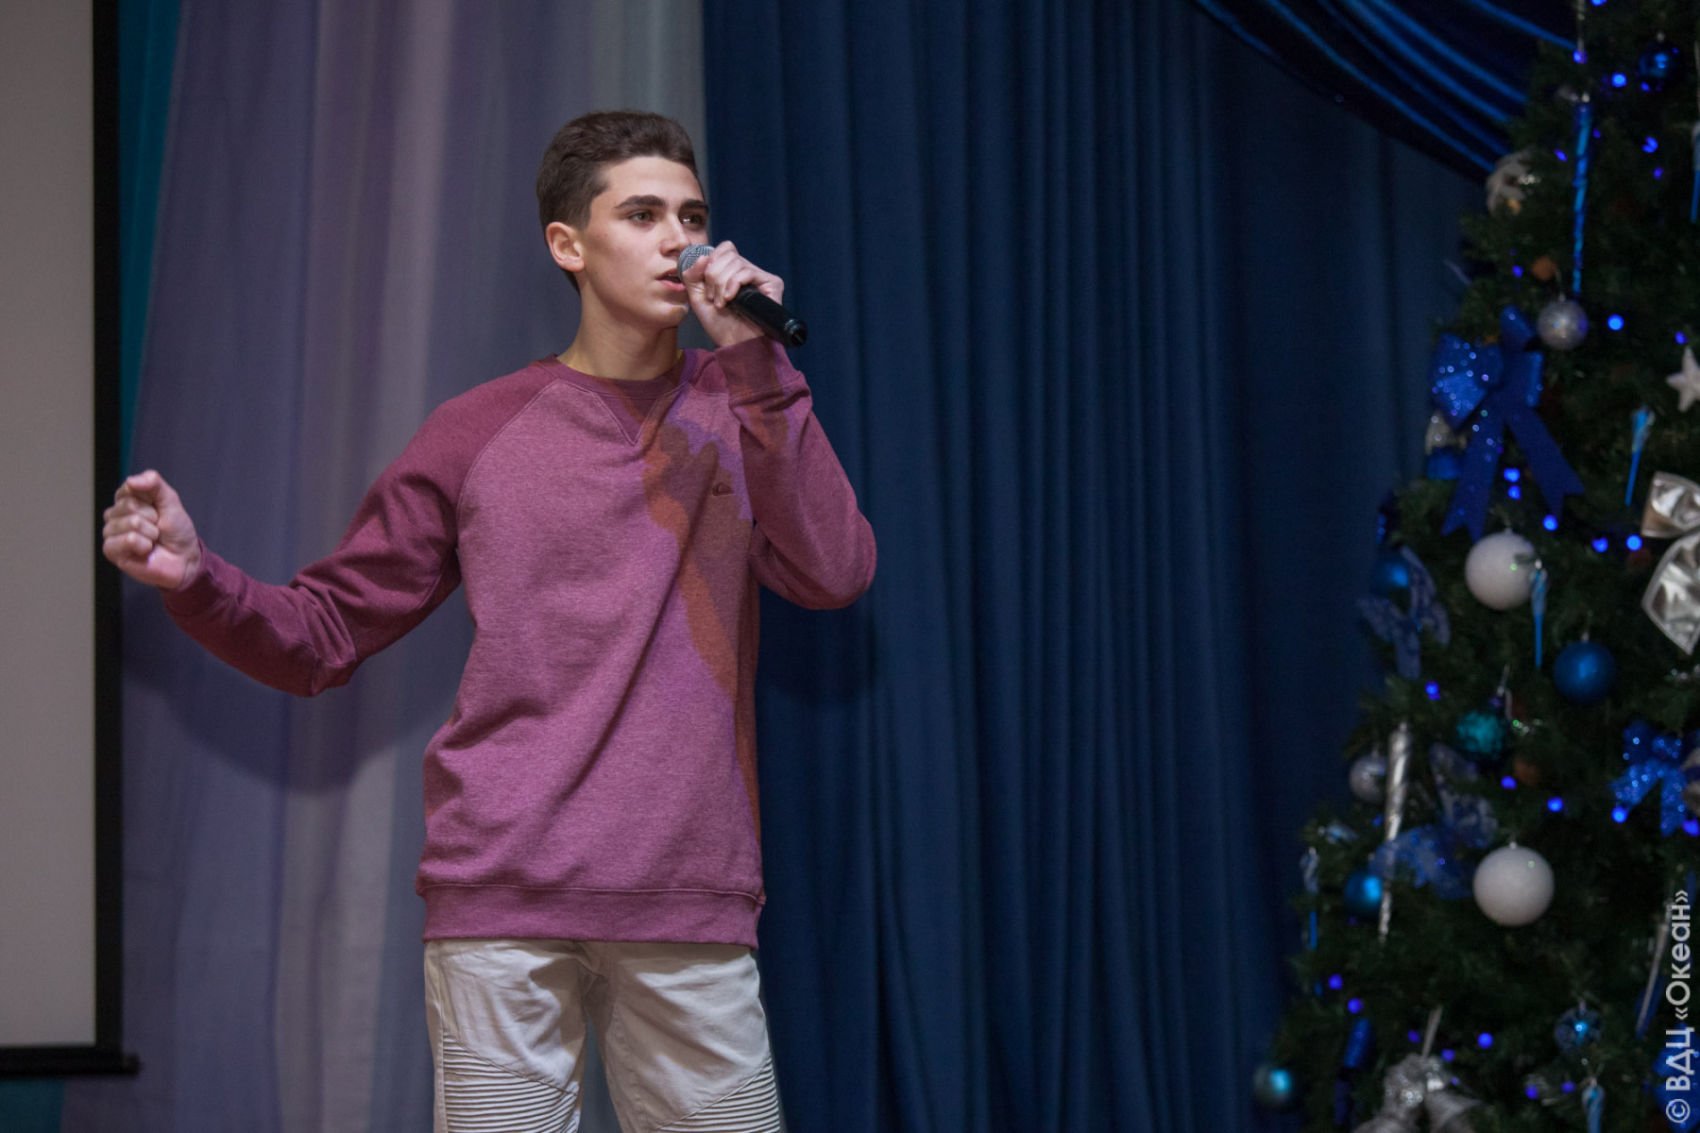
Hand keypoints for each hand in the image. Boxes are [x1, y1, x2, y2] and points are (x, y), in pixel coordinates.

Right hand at [102, 470, 202, 590]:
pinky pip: (128, 539)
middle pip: (130, 505)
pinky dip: (144, 545)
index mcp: (126, 500)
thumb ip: (154, 484)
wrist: (185, 558)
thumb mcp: (170, 501)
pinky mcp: (111, 550)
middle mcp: (115, 515)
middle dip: (153, 517)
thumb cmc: (176, 531)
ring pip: (131, 523)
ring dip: (151, 533)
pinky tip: (145, 550)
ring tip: (153, 540)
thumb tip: (130, 481)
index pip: (130, 487)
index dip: (151, 499)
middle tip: (158, 528)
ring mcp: (111, 533)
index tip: (159, 509)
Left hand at [681, 240, 784, 347]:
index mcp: (733, 272)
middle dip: (713, 277)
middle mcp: (748, 272)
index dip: (712, 261)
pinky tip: (731, 299)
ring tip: (723, 303)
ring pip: (736, 262)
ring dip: (722, 284)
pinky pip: (748, 271)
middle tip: (714, 298)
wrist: (734, 344)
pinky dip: (734, 284)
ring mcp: (760, 277)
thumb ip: (692, 275)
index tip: (706, 284)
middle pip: (727, 254)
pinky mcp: (772, 284)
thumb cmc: (720, 325)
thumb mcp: (697, 297)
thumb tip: (703, 256)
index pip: (725, 249)